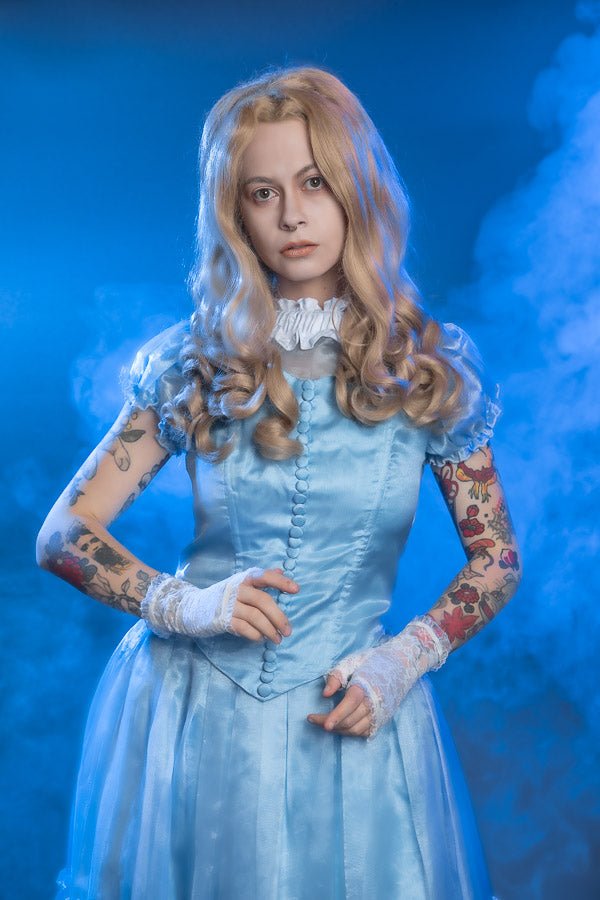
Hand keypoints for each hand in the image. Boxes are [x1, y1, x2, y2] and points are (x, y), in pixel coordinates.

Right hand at [229, 567, 298, 642]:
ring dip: (269, 630)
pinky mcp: (223, 620)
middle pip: (263, 600)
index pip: (265, 576)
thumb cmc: (225, 596)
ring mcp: (229, 605)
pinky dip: (255, 635)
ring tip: (278, 639)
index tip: (297, 590)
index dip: (281, 582)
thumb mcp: (241, 584)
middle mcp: (236, 589)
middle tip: (288, 631)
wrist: (195, 607)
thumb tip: (281, 571)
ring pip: (255, 617)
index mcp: (244, 579)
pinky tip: (261, 638)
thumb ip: (260, 578)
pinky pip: (244, 628)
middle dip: (278, 617)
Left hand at [307, 615, 451, 740]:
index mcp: (364, 687)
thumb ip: (336, 676)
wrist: (401, 664)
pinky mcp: (383, 719)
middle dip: (329, 723)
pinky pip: (364, 732)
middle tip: (313, 719)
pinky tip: (341, 725)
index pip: (348, 706)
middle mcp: (373, 703)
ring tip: (325, 722)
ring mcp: (379, 713)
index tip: (320, 723)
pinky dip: (351, 731)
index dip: (334, 716)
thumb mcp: (352, 662)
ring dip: (339, 729)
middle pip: (349, 721)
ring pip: (356, 730)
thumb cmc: (373, 661)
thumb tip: (325, 694)